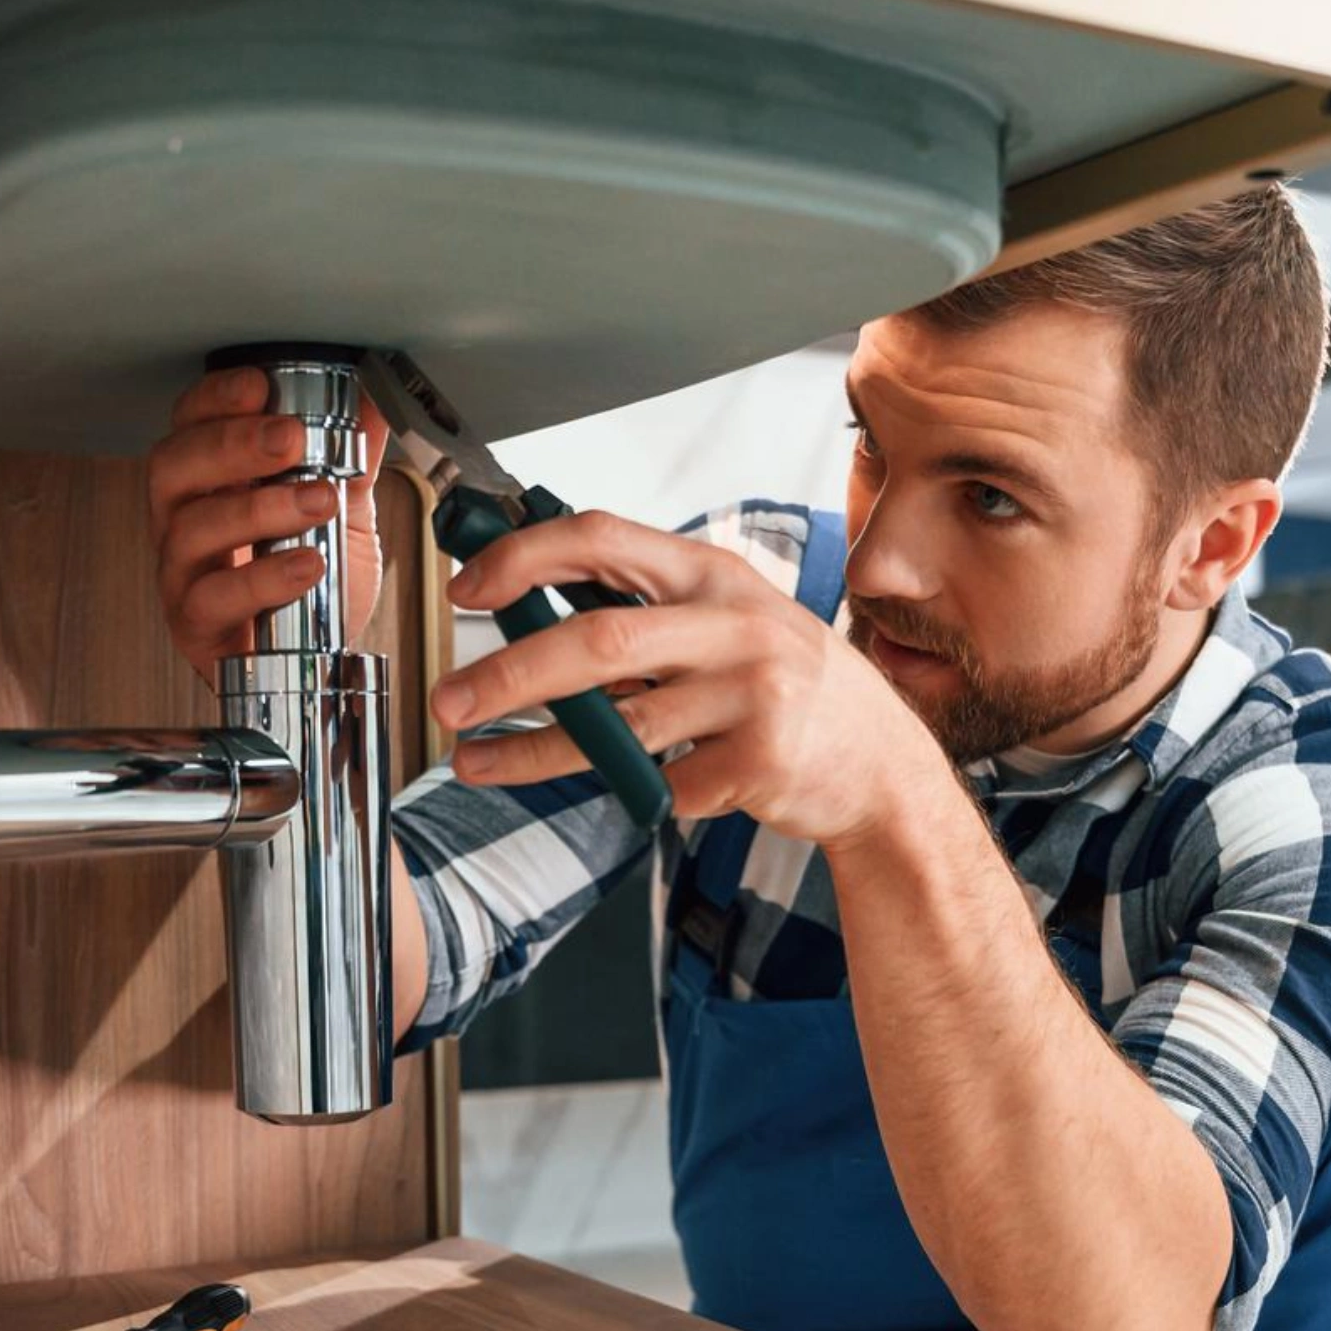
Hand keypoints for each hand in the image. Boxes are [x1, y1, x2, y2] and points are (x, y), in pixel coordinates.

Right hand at [146, 364, 389, 668]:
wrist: (312, 666)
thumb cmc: (309, 586)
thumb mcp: (341, 514)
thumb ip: (351, 462)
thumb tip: (374, 403)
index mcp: (210, 482)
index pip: (191, 425)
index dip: (216, 400)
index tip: (259, 386)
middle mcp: (183, 521)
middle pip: (175, 467)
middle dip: (232, 444)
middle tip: (292, 438)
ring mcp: (182, 574)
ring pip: (192, 530)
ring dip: (259, 509)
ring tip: (318, 501)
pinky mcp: (195, 626)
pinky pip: (213, 599)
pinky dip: (262, 579)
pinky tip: (307, 564)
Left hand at [432, 512, 947, 847]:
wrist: (882, 766)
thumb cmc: (789, 688)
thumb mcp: (729, 622)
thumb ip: (646, 606)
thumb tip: (525, 596)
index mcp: (715, 575)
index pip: (602, 539)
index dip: (522, 558)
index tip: (466, 591)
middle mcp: (737, 625)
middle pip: (596, 640)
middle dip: (507, 673)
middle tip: (448, 700)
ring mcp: (752, 696)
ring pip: (616, 728)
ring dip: (530, 753)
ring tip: (475, 760)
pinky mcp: (758, 763)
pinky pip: (660, 785)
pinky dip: (629, 792)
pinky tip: (624, 789)